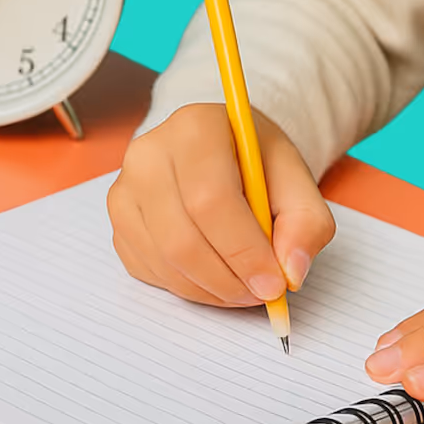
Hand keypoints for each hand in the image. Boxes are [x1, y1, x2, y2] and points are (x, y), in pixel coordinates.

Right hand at [106, 102, 331, 305]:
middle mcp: (148, 155)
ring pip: (162, 260)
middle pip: (180, 238)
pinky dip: (185, 286)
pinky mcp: (117, 219)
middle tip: (260, 294)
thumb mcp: (297, 181)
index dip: (243, 251)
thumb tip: (290, 272)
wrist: (220, 151)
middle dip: (226, 279)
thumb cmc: (255, 164)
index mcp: (195, 129)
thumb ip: (306, 224)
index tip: (274, 283)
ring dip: (208, 289)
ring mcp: (124, 188)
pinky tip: (212, 275)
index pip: (210, 200)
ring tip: (242, 286)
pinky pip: (146, 269)